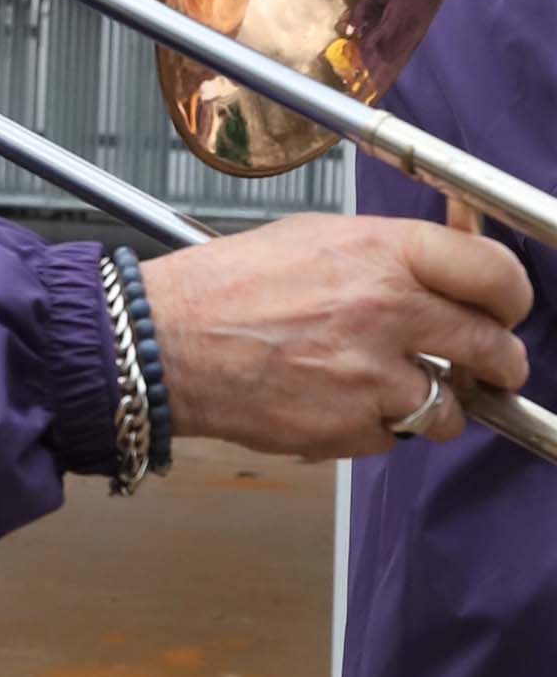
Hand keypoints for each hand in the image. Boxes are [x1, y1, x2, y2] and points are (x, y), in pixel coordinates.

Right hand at [143, 214, 532, 459]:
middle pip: (491, 348)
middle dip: (500, 363)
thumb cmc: (228, 285)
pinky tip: (343, 405)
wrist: (164, 343)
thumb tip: (454, 250)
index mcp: (385, 254)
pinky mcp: (346, 429)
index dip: (512, 297)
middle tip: (494, 368)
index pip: (494, 274)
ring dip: (436, 405)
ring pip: (449, 407)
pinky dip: (378, 428)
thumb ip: (392, 248)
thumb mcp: (317, 237)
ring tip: (402, 392)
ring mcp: (370, 378)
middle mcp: (388, 313)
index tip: (508, 310)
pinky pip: (393, 439)